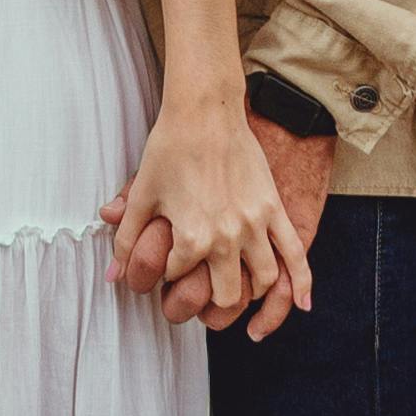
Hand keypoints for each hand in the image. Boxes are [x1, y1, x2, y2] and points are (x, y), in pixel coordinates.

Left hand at [106, 94, 315, 333]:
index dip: (168, 273)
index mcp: (192, 237)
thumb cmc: (170, 148)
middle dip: (210, 300)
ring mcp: (255, 224)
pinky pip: (295, 253)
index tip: (166, 262)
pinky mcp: (274, 209)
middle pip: (224, 296)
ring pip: (262, 282)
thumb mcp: (142, 194)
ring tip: (236, 289)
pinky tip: (303, 303)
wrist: (204, 111)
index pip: (178, 277)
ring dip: (248, 293)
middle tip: (201, 290)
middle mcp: (227, 237)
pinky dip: (301, 283)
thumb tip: (112, 278)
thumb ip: (126, 240)